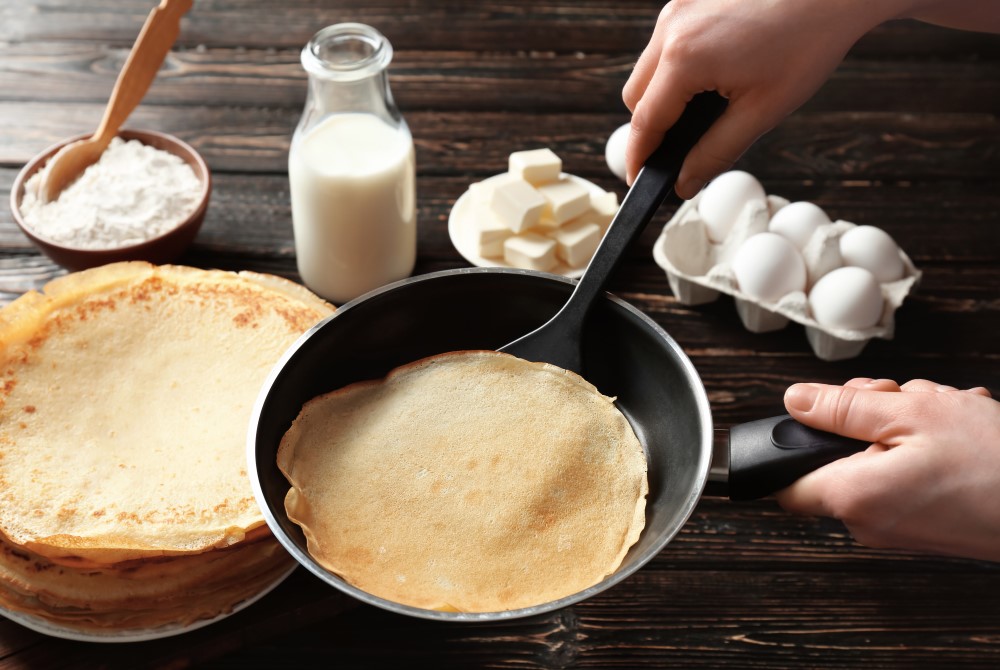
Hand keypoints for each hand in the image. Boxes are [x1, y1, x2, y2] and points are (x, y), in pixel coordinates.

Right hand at [622, 0, 898, 195]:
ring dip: (664, 94)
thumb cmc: (807, 41)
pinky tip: (715, 74)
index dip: (639, 159)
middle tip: (680, 150)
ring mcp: (679, 8)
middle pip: (636, 96)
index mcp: (684, 58)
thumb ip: (715, 152)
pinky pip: (667, 43)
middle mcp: (672, 28)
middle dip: (652, 126)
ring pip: (649, 68)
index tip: (639, 182)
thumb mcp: (761, 111)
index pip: (644, 122)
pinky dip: (678, 67)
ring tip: (704, 111)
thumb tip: (685, 182)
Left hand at [775, 377, 999, 561]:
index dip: (793, 444)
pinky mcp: (925, 526)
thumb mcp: (912, 413)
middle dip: (863, 417)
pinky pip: (903, 476)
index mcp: (852, 496)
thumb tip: (795, 401)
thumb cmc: (996, 465)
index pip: (783, 482)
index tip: (818, 419)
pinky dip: (923, 448)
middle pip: (835, 457)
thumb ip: (843, 408)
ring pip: (874, 459)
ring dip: (902, 426)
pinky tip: (957, 434)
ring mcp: (898, 528)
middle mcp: (867, 522)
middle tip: (901, 400)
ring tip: (943, 416)